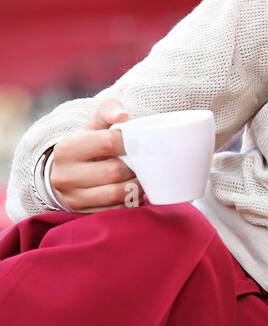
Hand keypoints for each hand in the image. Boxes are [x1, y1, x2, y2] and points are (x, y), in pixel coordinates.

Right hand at [49, 95, 144, 212]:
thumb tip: (123, 116)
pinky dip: (128, 202)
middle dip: (135, 167)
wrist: (62, 174)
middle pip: (114, 171)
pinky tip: (133, 192)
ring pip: (115, 194)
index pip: (108, 142)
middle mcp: (65, 175)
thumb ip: (107, 111)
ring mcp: (72, 198)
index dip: (131, 141)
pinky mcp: (81, 213)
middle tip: (146, 162)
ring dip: (136, 186)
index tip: (142, 142)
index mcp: (67, 148)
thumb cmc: (85, 145)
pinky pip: (114, 211)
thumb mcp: (92, 126)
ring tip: (142, 177)